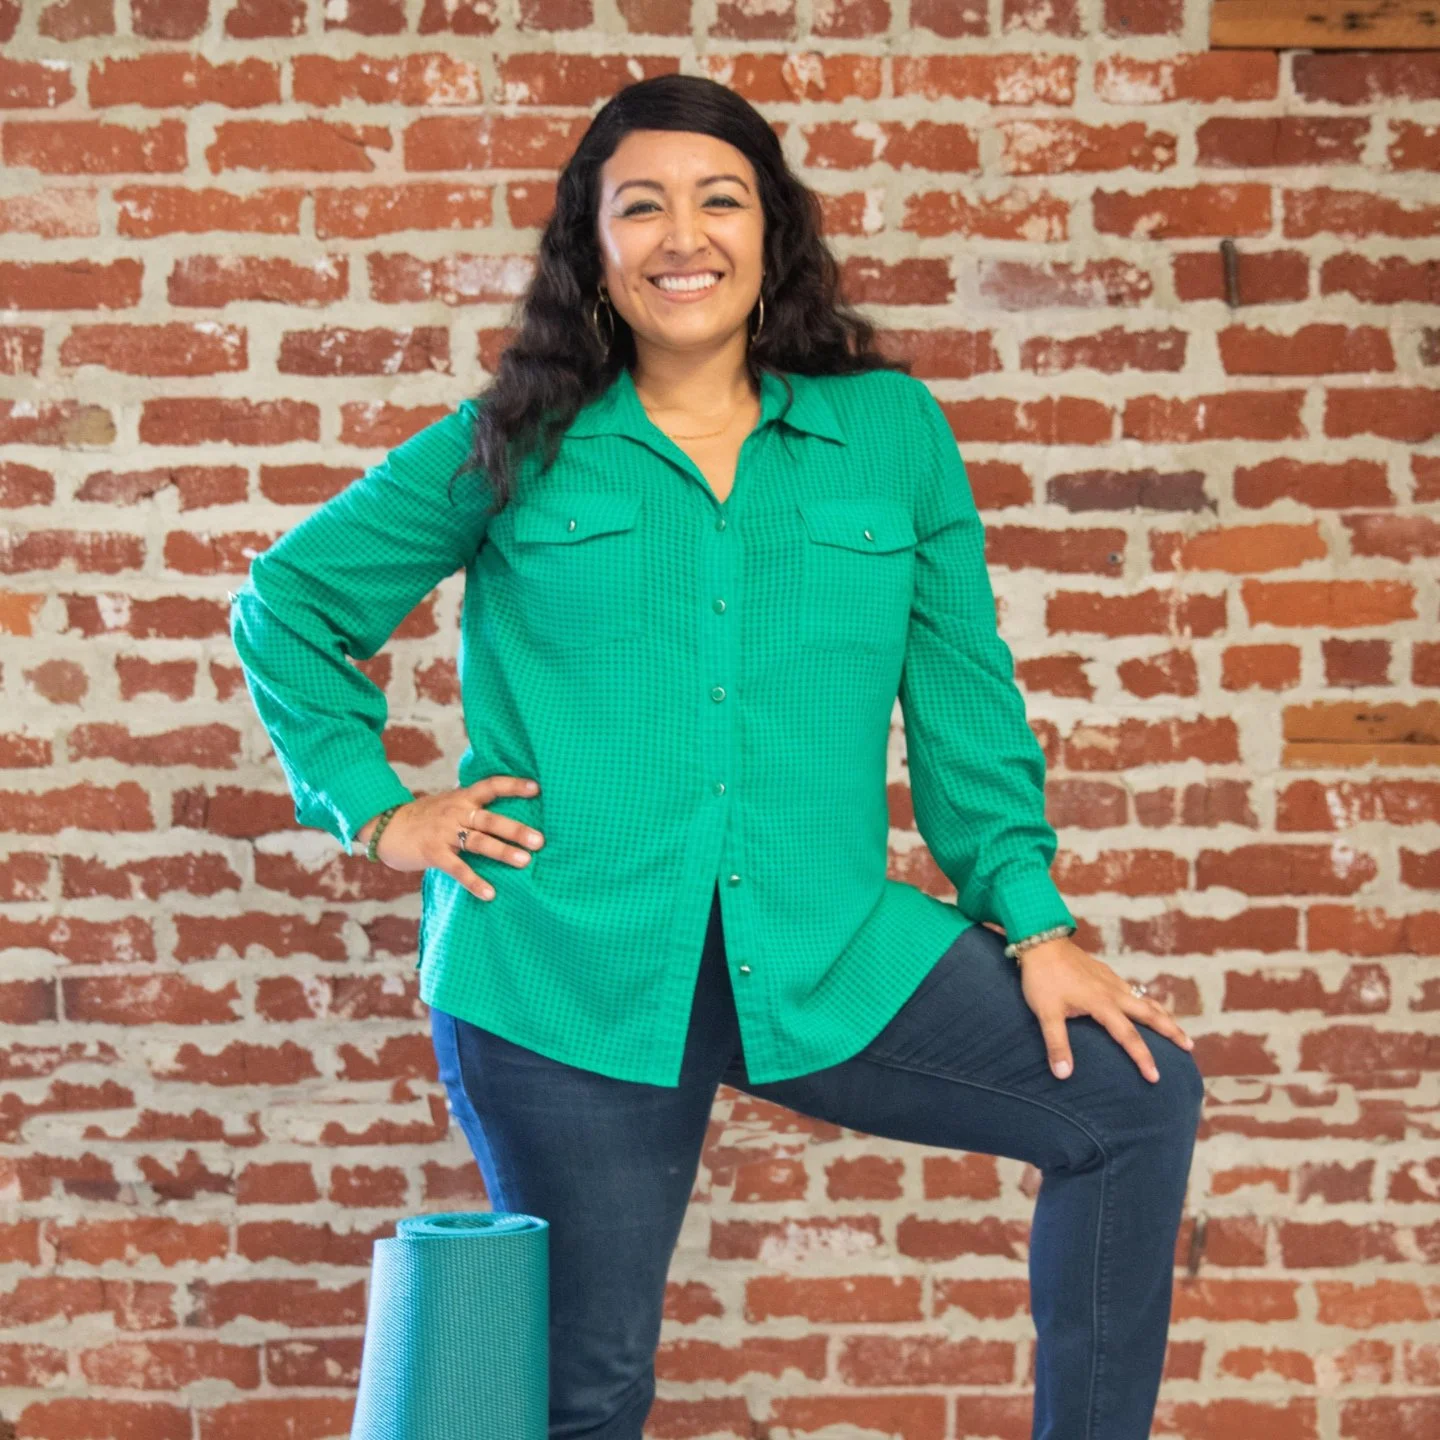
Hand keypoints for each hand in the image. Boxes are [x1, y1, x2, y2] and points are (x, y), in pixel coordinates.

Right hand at [356, 774, 543, 901]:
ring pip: (478, 842)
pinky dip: (474, 881)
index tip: (537, 788)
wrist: (385, 827)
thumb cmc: (424, 818)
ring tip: (525, 861)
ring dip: (503, 852)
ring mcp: (443, 833)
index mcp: (461, 798)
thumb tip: (504, 815)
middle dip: (516, 829)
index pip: (491, 786)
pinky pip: (457, 868)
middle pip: (490, 819)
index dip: (513, 786)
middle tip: (539, 840)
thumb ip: (471, 806)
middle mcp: (455, 812)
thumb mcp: (448, 803)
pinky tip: (490, 893)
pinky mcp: (432, 853)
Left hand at [1009, 933, 1194, 1083]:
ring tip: (1176, 1029)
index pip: (1129, 1037)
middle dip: (1171, 1031)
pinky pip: (1133, 990)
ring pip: (1144, 1000)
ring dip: (1162, 1015)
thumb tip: (1064, 1075)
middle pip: (1150, 1014)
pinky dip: (1145, 1001)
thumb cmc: (1042, 978)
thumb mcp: (1046, 1013)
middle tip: (1189, 1047)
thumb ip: (1057, 1044)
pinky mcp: (1105, 973)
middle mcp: (1113, 992)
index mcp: (1102, 1004)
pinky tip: (1144, 1006)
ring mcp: (1111, 981)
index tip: (1155, 1077)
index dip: (1143, 1058)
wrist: (1040, 940)